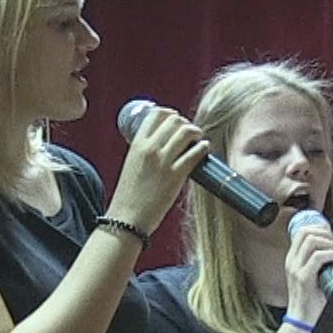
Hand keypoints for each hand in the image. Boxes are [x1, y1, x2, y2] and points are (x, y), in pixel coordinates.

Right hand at [104, 105, 205, 233]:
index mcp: (137, 144)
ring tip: (198, 138)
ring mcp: (164, 161)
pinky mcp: (176, 176)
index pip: (156, 114)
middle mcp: (150, 148)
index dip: (170, 113)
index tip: (176, 118)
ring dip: (196, 132)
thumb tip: (160, 143)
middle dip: (185, 122)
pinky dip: (202, 147)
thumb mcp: (131, 164)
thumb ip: (144, 151)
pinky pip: (195, 153)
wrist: (127, 218)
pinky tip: (204, 148)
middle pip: (174, 120)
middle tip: (189, 131)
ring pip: (185, 132)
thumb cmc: (128, 195)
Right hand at [283, 218, 332, 324]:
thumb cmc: (311, 300)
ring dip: (328, 244)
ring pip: (312, 241)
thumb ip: (332, 260)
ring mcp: (296, 269)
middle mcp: (292, 261)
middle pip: (306, 232)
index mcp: (293, 259)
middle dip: (325, 234)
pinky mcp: (303, 278)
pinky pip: (317, 257)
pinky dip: (331, 255)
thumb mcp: (320, 275)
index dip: (319, 229)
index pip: (302, 232)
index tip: (331, 237)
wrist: (303, 319)